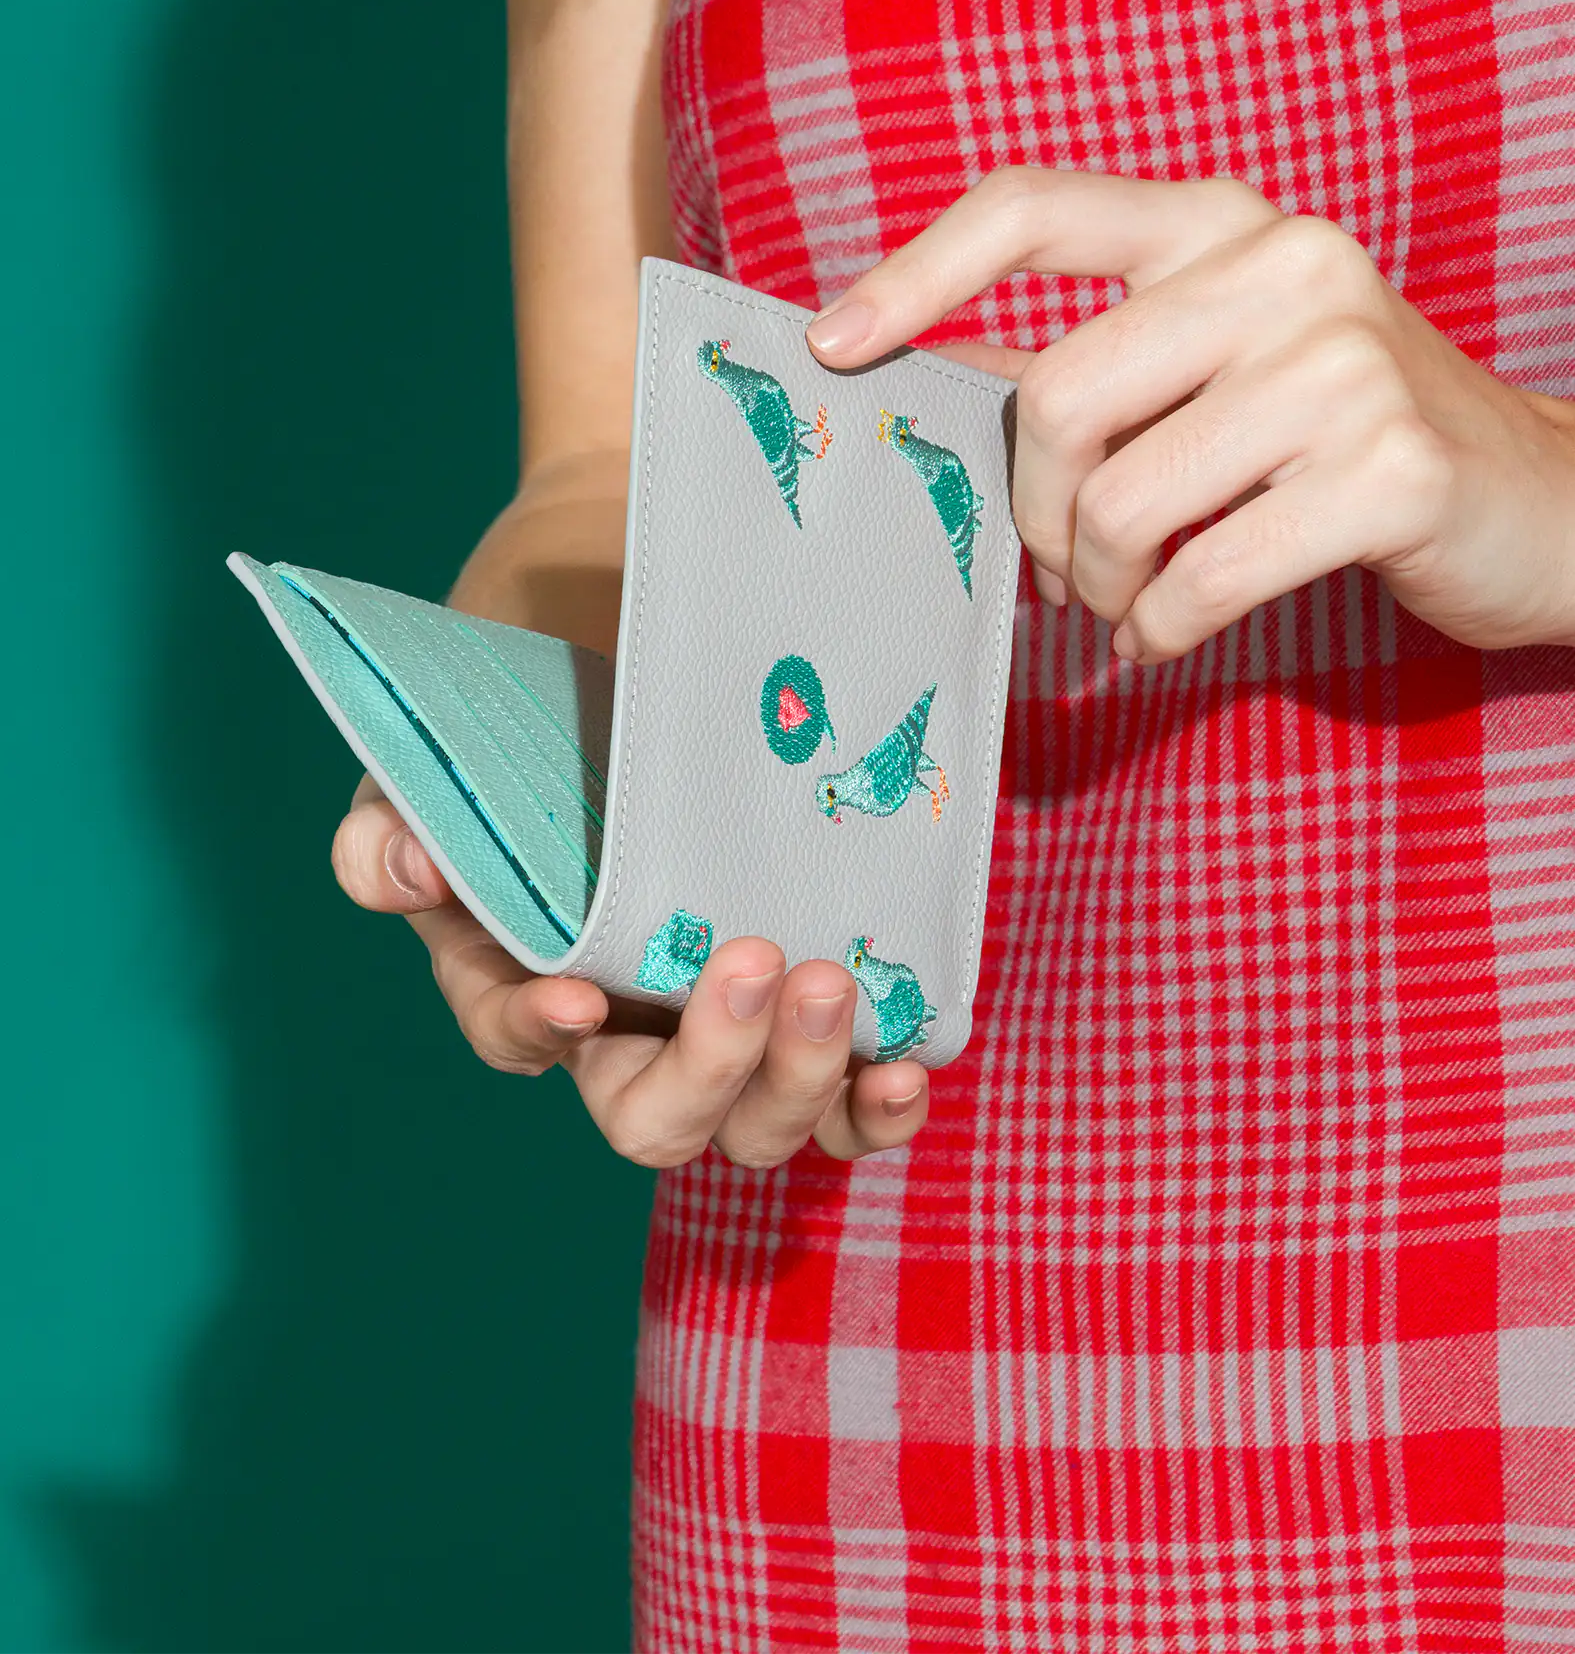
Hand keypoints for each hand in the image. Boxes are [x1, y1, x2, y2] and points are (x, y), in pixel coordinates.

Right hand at [331, 782, 926, 1165]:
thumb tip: (404, 865)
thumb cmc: (522, 770)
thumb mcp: (432, 788)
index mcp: (521, 993)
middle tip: (755, 964)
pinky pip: (843, 1107)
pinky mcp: (804, 1032)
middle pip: (657, 1122)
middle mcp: (623, 1046)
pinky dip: (877, 1106)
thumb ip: (387, 836)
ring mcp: (723, 1049)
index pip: (518, 1039)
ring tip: (833, 985)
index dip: (539, 1031)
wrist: (630, 728)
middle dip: (711, 1064)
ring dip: (804, 1076)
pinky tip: (909, 1067)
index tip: (574, 995)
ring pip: (759, 1127)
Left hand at [806, 168, 1574, 658]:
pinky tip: (1168, 635)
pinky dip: (1157, 632)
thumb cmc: (1346, 443)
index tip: (833, 347)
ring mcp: (1344, 361)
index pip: (1033, 209)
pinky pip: (1197, 581)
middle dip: (1034, 515)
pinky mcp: (1388, 470)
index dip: (916, 276)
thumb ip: (1106, 365)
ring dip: (1099, 585)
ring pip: (1118, 504)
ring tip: (1133, 602)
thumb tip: (937, 389)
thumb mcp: (1226, 367)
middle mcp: (1282, 265)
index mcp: (1222, 224)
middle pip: (1054, 398)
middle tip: (1063, 569)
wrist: (1544, 502)